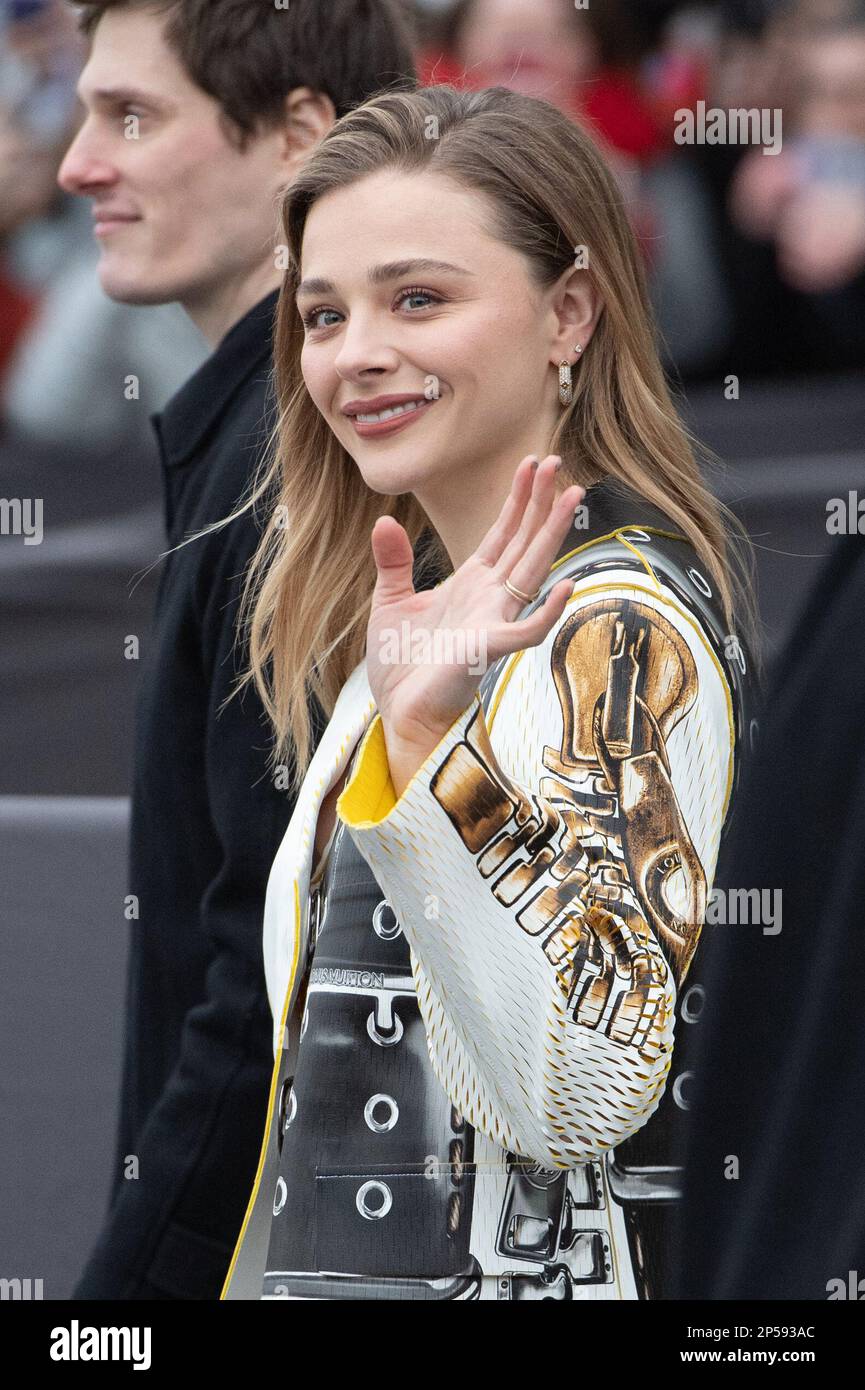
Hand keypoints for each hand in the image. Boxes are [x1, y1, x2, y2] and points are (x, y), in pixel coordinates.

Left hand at [365, 454, 584, 792]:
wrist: (400, 711)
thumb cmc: (401, 666)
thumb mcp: (389, 603)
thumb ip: (393, 562)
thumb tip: (385, 521)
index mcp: (470, 584)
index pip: (502, 533)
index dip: (517, 499)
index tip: (531, 464)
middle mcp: (489, 597)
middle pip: (523, 540)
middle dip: (539, 501)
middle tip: (556, 460)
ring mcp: (493, 620)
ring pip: (532, 569)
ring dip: (552, 533)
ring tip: (571, 496)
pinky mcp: (488, 648)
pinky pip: (527, 630)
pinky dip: (547, 610)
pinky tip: (566, 584)